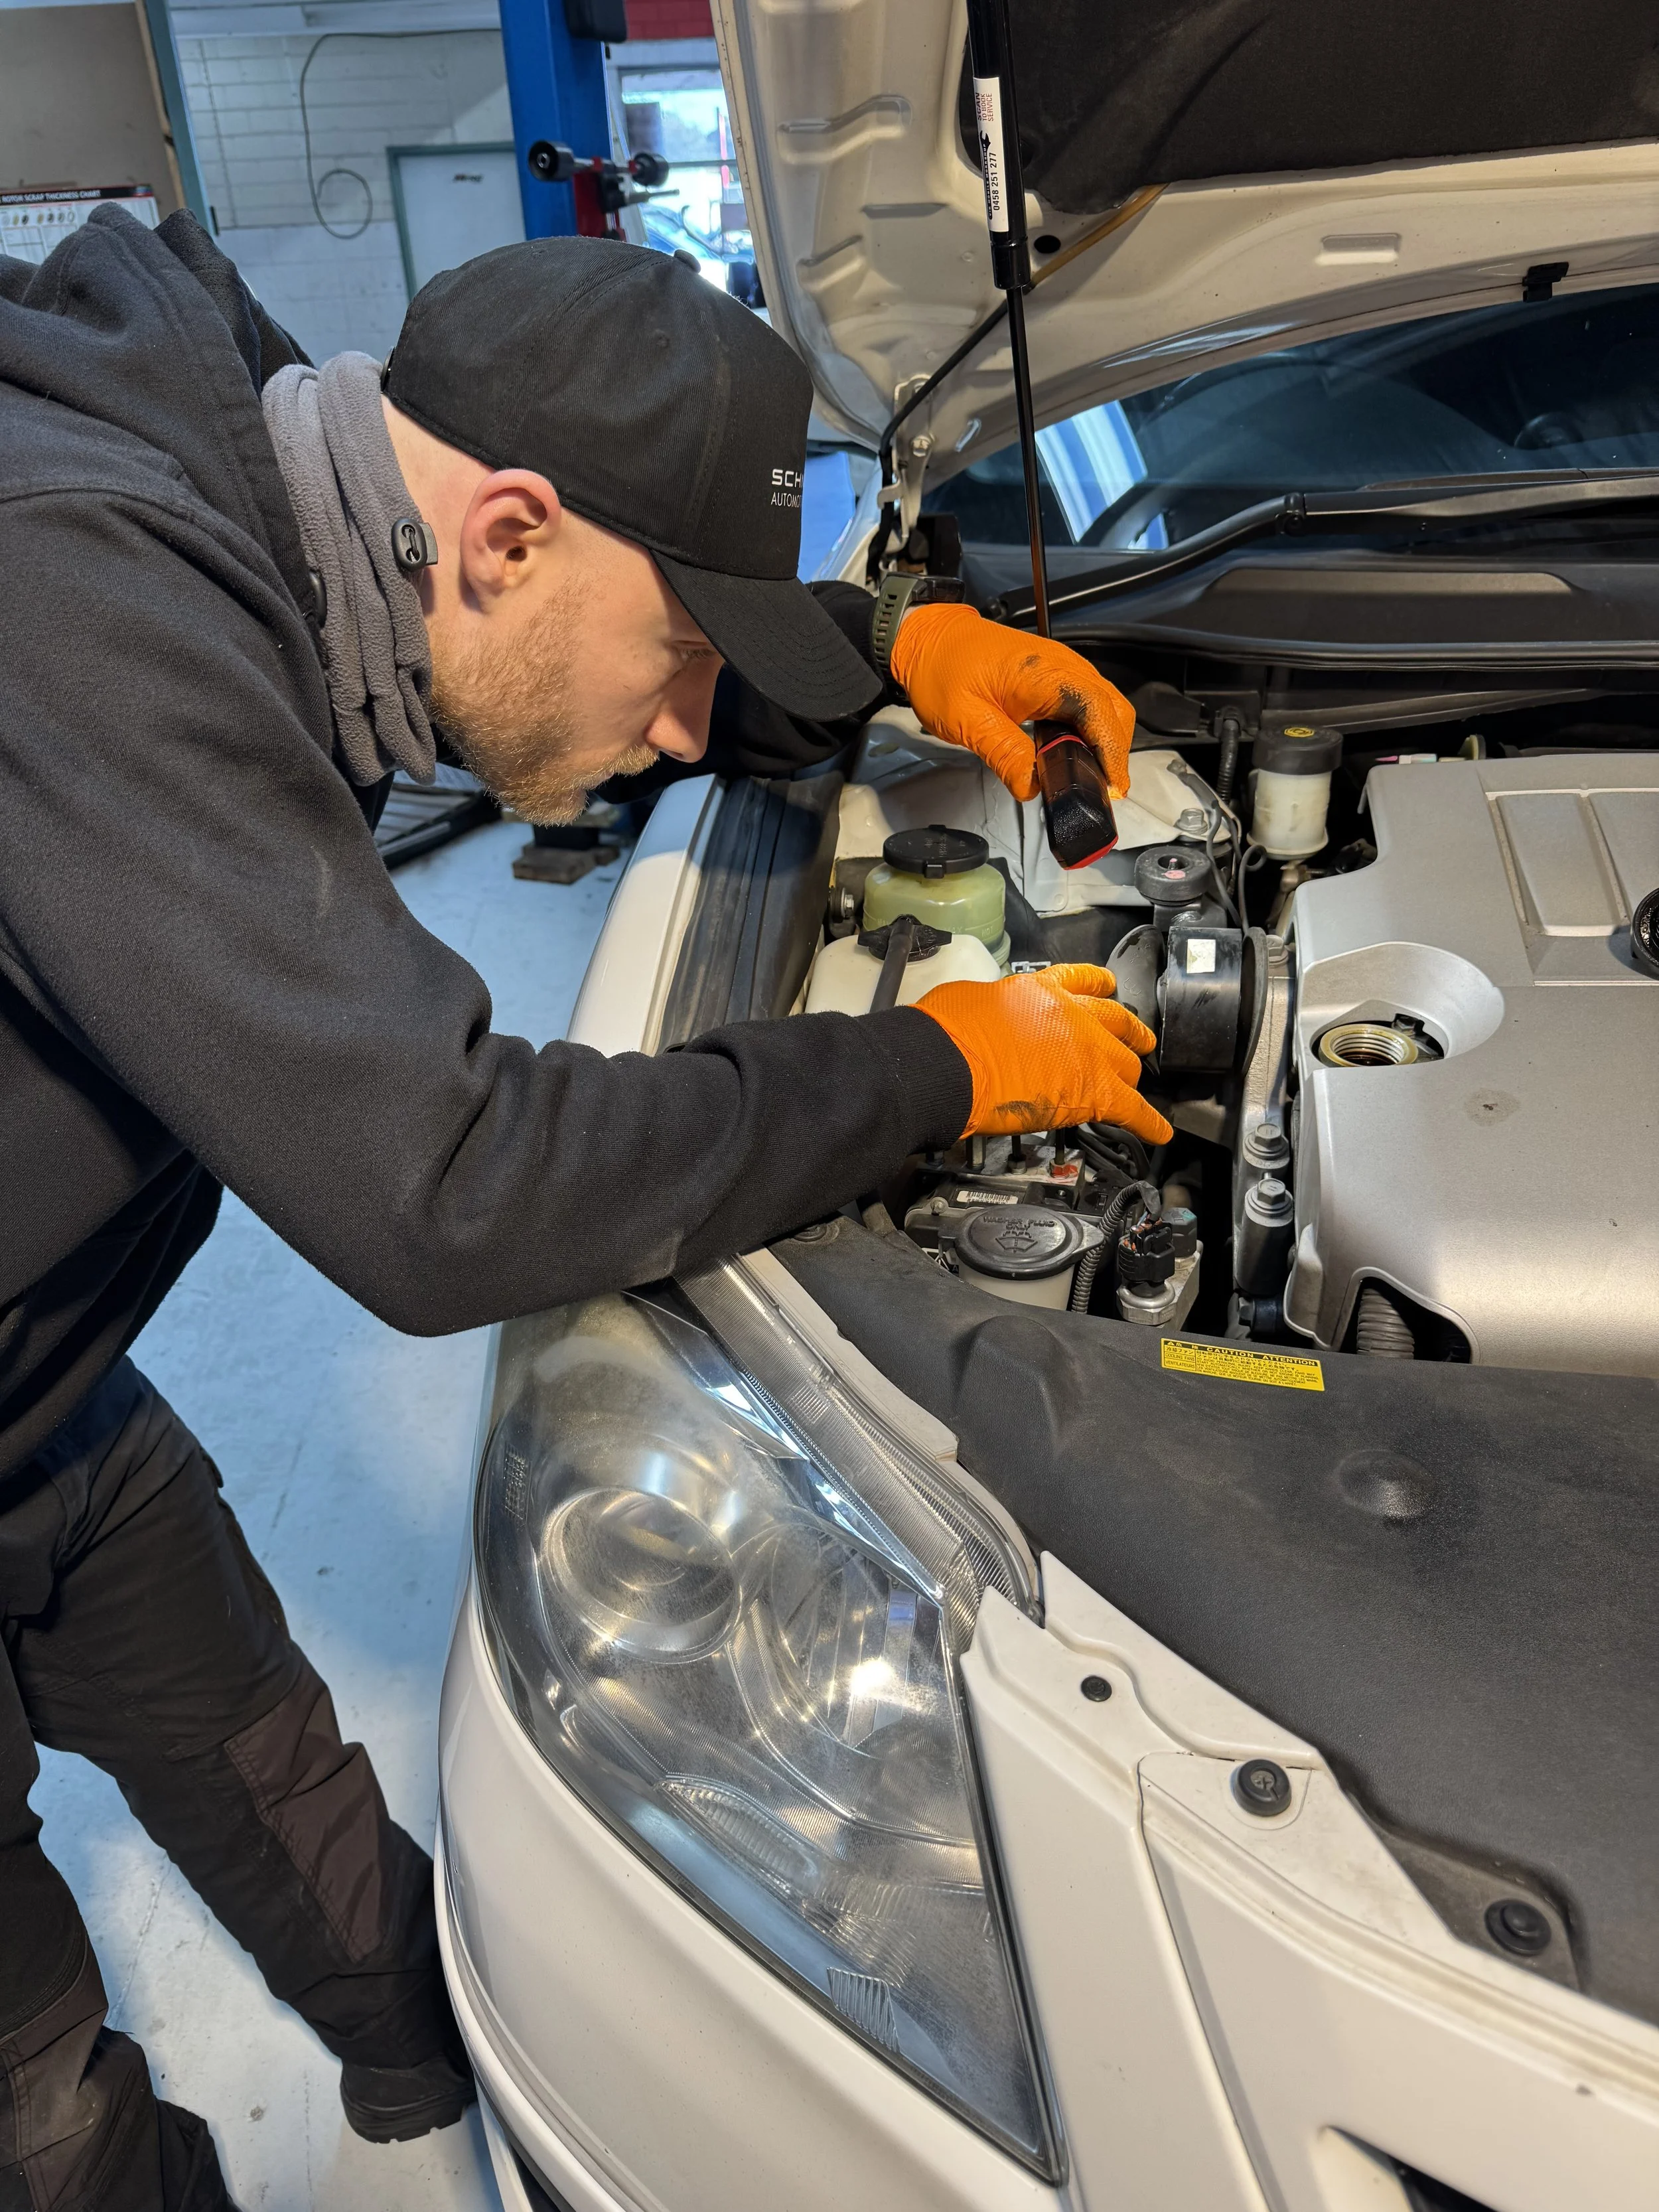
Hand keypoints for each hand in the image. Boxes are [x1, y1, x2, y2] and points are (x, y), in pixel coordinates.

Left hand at [888, 603, 1134, 802]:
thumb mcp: (966, 719)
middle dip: (1115, 751)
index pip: (1098, 711)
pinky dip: (1091, 729)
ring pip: (1105, 705)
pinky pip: (1087, 701)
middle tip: (1102, 791)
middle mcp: (1062, 666)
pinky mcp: (1054, 674)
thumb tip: (1032, 787)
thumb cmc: (941, 669)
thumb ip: (1004, 753)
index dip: (1111, 751)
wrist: (928, 638)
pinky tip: (1075, 753)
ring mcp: (1061, 667)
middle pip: (1113, 709)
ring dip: (1105, 741)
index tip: (1113, 786)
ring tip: (1091, 778)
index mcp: (1045, 673)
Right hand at [915, 963, 1172, 1143]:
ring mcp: (1088, 1053)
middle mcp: (1073, 1015)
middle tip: (1137, 1041)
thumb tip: (993, 1021)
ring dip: (1131, 1078)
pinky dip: (1149, 1123)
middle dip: (1128, 1034)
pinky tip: (1159, 1132)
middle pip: (1116, 1024)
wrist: (948, 1062)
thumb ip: (998, 1009)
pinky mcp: (1093, 1092)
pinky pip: (1133, 1110)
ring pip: (1127, 1066)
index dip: (1099, 985)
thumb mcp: (973, 1000)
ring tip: (1136, 1088)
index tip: (1109, 985)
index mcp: (1042, 989)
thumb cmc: (947, 1032)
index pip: (1081, 980)